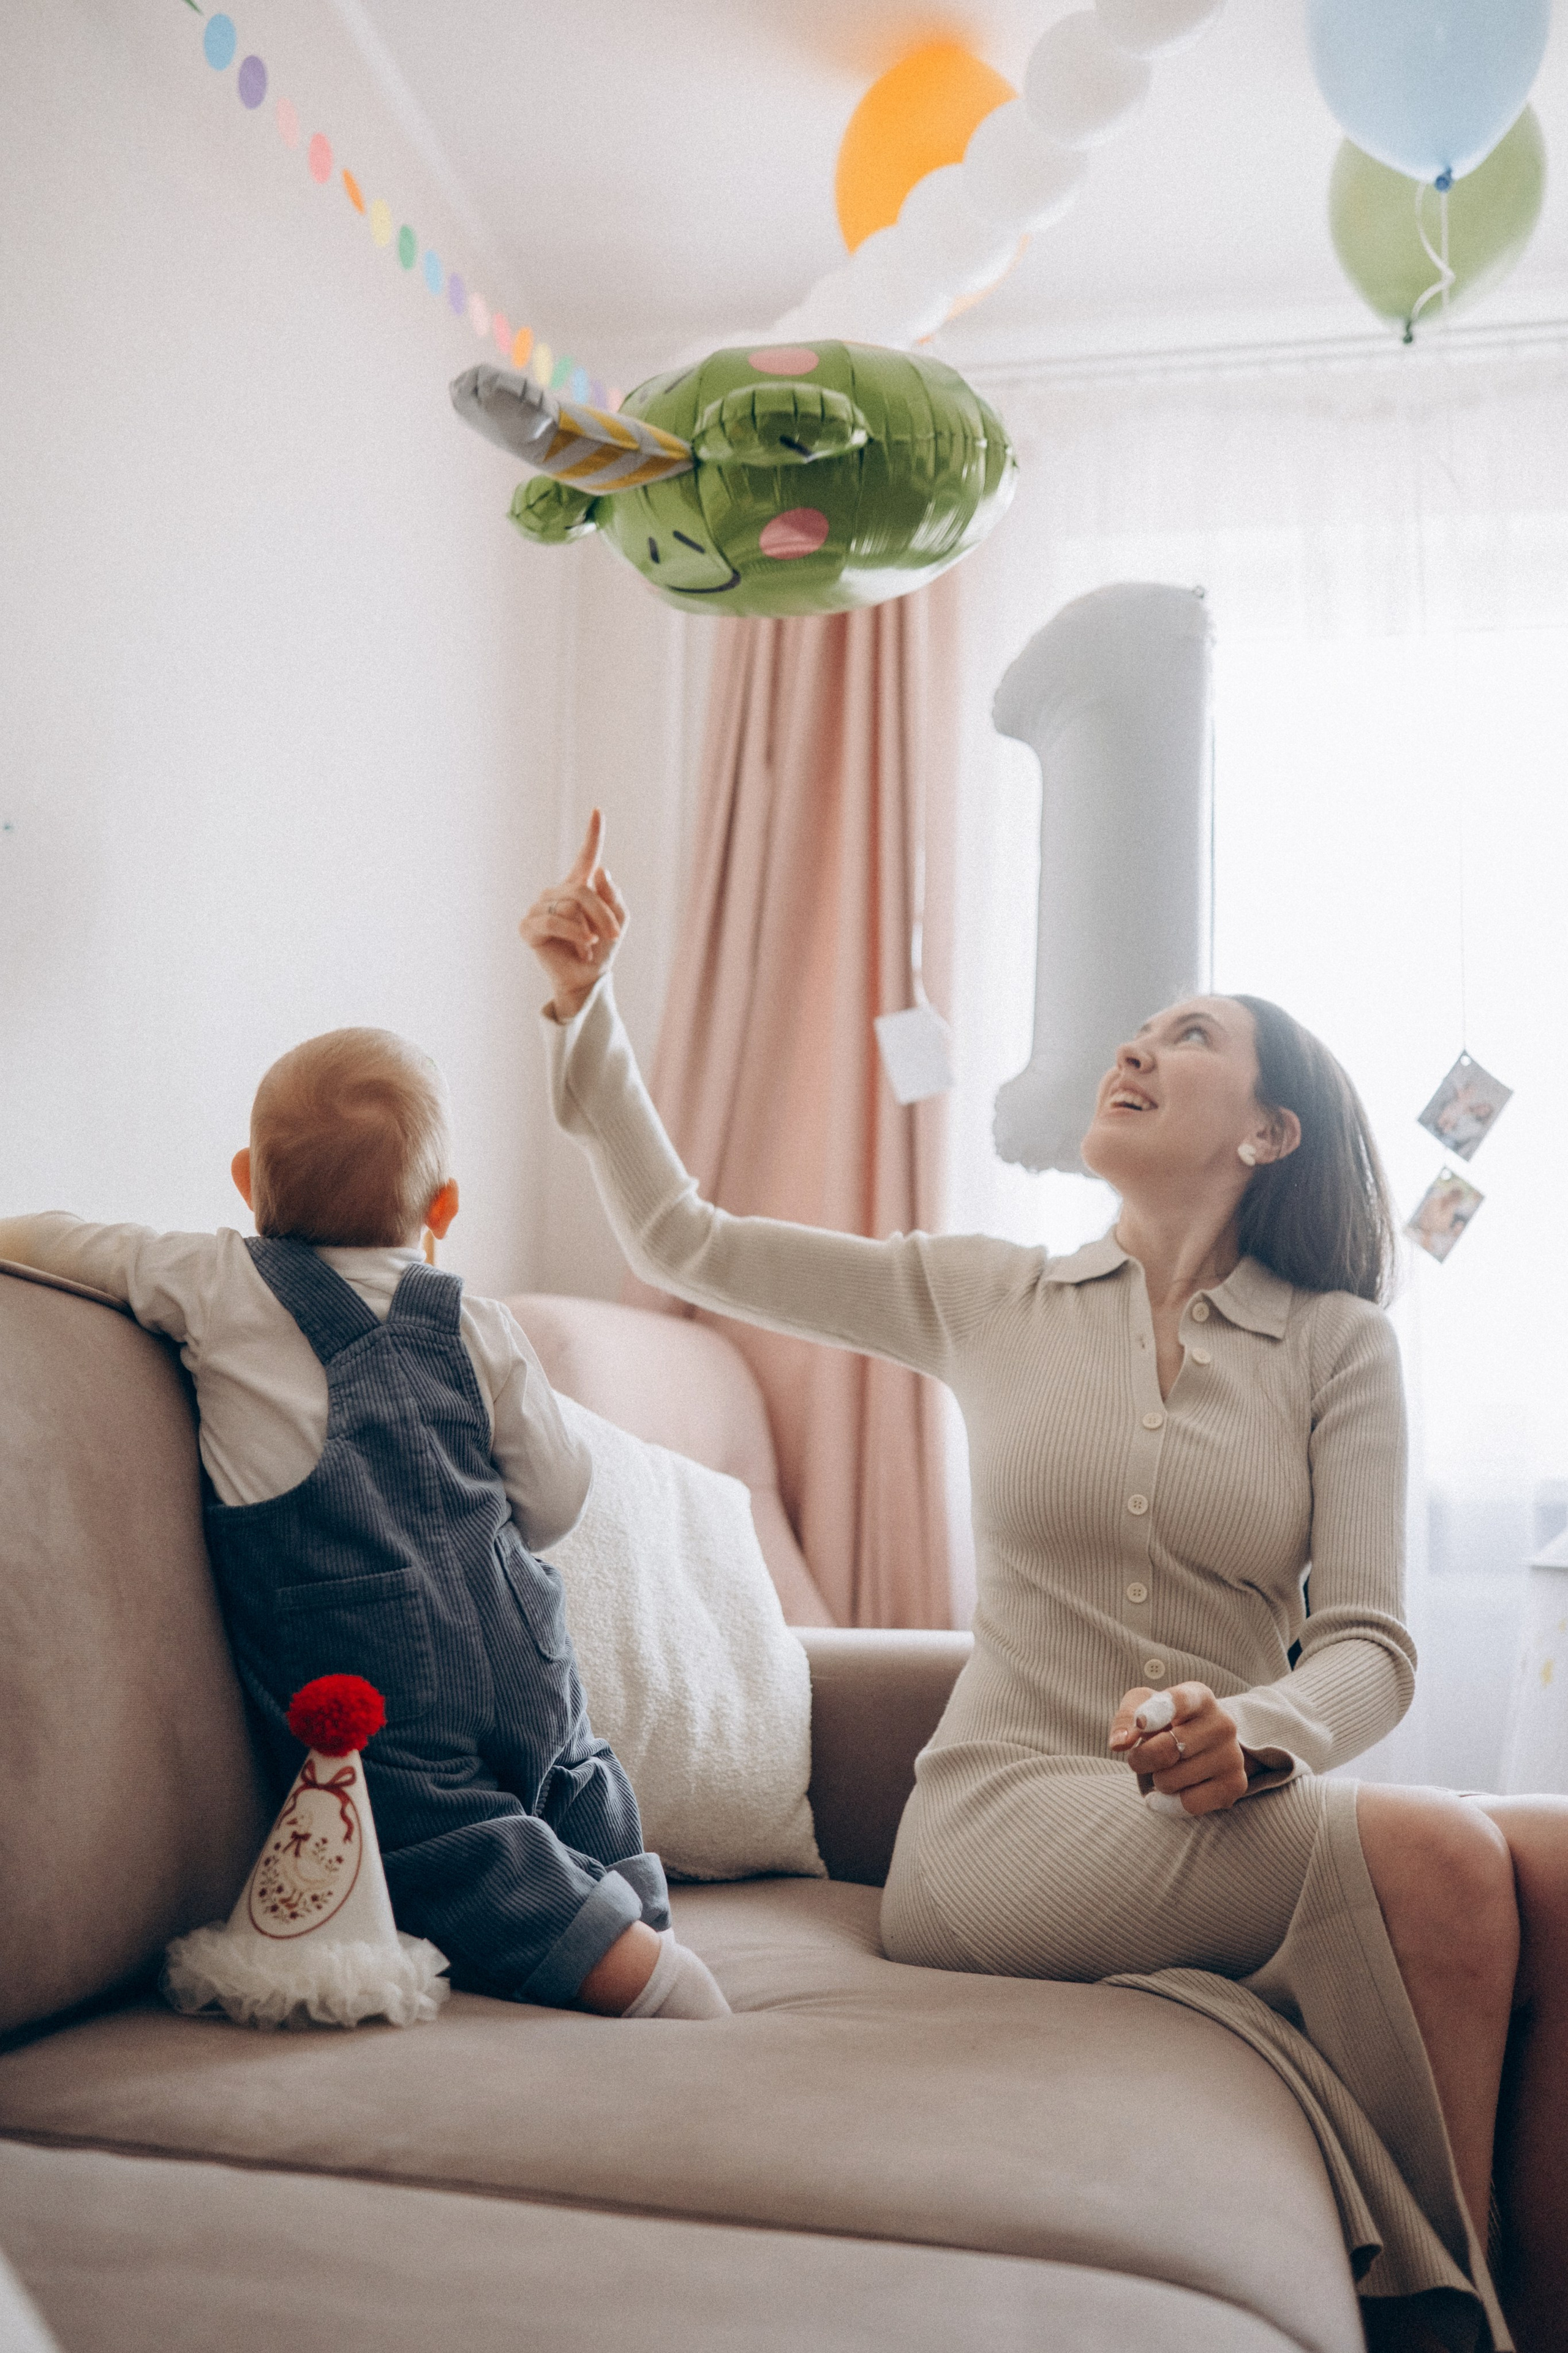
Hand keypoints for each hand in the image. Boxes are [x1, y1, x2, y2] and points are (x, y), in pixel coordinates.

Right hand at [521, 809, 627, 1020]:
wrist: (587, 979)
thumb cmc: (601, 950)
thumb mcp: (618, 921)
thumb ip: (614, 896)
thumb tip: (600, 872)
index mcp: (579, 886)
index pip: (586, 857)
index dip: (593, 834)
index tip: (599, 811)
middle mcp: (557, 892)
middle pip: (582, 890)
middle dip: (603, 914)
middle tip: (614, 935)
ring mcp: (540, 907)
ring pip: (569, 905)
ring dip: (589, 929)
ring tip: (590, 945)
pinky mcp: (528, 926)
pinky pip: (553, 921)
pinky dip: (573, 935)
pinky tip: (583, 947)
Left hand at [1108, 1683, 1248, 1817]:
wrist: (1203, 1746)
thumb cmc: (1165, 1722)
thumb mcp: (1142, 1707)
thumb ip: (1126, 1718)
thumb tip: (1119, 1743)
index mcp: (1199, 1696)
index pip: (1180, 1701)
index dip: (1157, 1712)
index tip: (1141, 1723)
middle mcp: (1222, 1723)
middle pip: (1166, 1748)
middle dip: (1140, 1758)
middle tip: (1139, 1758)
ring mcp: (1232, 1755)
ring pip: (1171, 1780)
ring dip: (1156, 1780)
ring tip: (1164, 1770)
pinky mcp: (1235, 1785)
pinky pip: (1188, 1804)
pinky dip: (1168, 1804)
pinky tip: (1166, 1796)